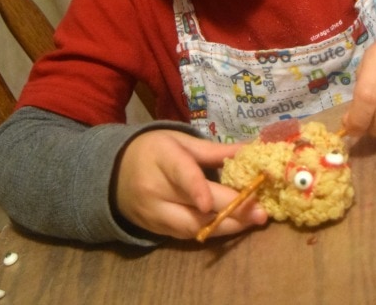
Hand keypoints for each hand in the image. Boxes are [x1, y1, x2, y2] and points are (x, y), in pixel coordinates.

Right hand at [114, 130, 267, 238]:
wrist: (115, 172)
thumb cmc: (154, 149)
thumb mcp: (181, 140)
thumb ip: (215, 150)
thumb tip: (250, 150)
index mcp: (162, 158)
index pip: (180, 175)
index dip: (196, 189)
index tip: (213, 202)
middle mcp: (155, 190)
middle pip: (193, 207)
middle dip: (229, 211)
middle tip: (260, 213)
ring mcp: (153, 214)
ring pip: (191, 228)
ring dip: (225, 227)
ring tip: (252, 222)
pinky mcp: (155, 230)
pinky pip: (186, 235)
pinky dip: (210, 232)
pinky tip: (232, 226)